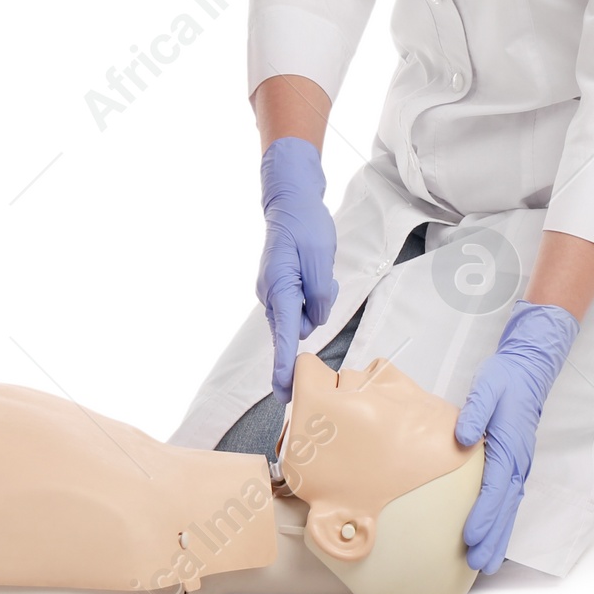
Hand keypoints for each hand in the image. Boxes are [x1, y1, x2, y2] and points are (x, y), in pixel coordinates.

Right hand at [255, 136, 337, 402]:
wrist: (290, 201)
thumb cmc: (305, 226)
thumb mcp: (321, 261)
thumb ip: (319, 297)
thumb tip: (313, 321)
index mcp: (279, 288)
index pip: (285, 336)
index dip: (285, 366)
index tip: (284, 392)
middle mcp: (271, 295)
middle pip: (294, 329)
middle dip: (311, 321)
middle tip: (323, 291)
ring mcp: (273, 292)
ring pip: (301, 316)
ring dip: (316, 302)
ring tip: (320, 270)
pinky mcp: (279, 288)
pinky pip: (301, 304)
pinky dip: (312, 295)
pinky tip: (316, 273)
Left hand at [455, 299, 580, 573]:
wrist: (528, 371)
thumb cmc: (503, 380)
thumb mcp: (485, 388)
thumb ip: (473, 412)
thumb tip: (462, 439)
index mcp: (508, 446)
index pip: (495, 489)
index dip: (483, 516)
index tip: (469, 538)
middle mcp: (518, 461)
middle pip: (505, 507)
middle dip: (493, 537)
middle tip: (478, 564)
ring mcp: (520, 465)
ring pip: (511, 507)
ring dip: (500, 535)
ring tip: (486, 562)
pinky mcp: (517, 464)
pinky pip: (511, 499)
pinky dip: (504, 521)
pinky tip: (495, 535)